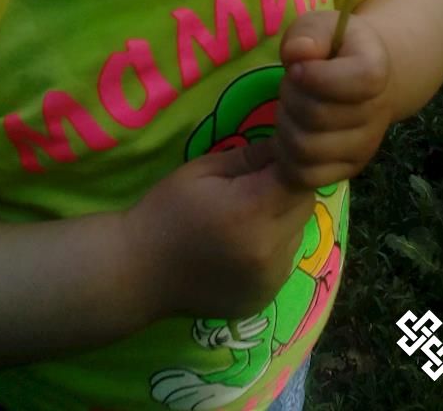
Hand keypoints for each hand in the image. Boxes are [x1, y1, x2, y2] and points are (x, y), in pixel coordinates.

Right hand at [124, 140, 314, 321]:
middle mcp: (269, 248)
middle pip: (305, 205)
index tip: (278, 156)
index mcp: (252, 210)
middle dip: (290, 189)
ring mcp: (270, 279)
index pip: (302, 176)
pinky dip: (273, 248)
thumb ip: (252, 156)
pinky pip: (285, 260)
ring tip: (245, 218)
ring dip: (282, 220)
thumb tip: (289, 143)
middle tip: (257, 185)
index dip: (294, 163)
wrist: (137, 273)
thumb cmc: (167, 210)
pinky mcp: (265, 298)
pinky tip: (241, 246)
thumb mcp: (204, 168)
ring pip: (297, 232)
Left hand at [276, 10, 393, 188]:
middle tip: (291, 85)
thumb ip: (308, 34)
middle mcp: (378, 113)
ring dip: (285, 125)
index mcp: (376, 70)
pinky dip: (286, 157)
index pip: (355, 81)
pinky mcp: (348, 170)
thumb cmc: (335, 49)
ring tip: (291, 108)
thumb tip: (298, 53)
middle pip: (316, 116)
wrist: (363, 78)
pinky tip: (291, 132)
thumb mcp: (321, 26)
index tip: (298, 67)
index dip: (315, 76)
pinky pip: (305, 175)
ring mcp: (365, 147)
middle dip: (291, 96)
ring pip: (306, 149)